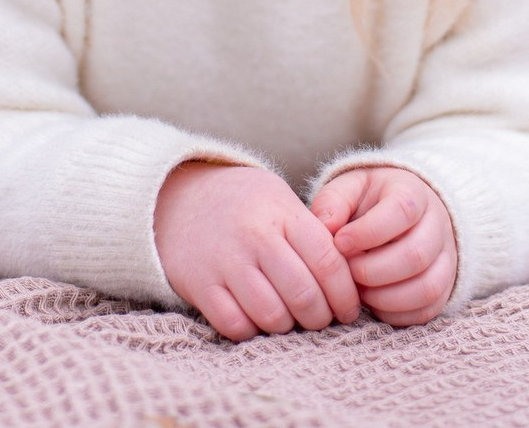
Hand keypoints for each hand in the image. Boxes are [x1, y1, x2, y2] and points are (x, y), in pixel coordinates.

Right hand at [154, 162, 360, 341]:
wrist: (178, 198)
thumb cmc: (243, 204)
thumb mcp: (280, 201)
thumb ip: (313, 233)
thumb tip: (350, 280)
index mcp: (282, 213)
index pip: (328, 262)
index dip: (345, 295)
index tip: (348, 310)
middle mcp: (255, 236)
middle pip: (304, 295)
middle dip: (320, 318)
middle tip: (320, 319)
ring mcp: (226, 261)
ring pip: (272, 316)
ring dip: (288, 327)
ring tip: (290, 318)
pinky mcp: (201, 285)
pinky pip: (236, 326)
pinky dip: (253, 330)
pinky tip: (257, 318)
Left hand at [310, 166, 456, 326]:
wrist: (403, 210)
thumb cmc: (370, 201)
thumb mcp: (350, 188)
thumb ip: (334, 201)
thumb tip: (325, 225)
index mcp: (413, 193)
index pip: (402, 211)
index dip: (368, 232)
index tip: (339, 242)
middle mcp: (437, 226)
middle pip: (415, 255)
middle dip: (372, 271)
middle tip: (346, 272)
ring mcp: (445, 258)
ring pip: (426, 287)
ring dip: (385, 297)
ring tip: (357, 290)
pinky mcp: (444, 287)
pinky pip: (428, 310)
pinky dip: (396, 314)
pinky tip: (373, 302)